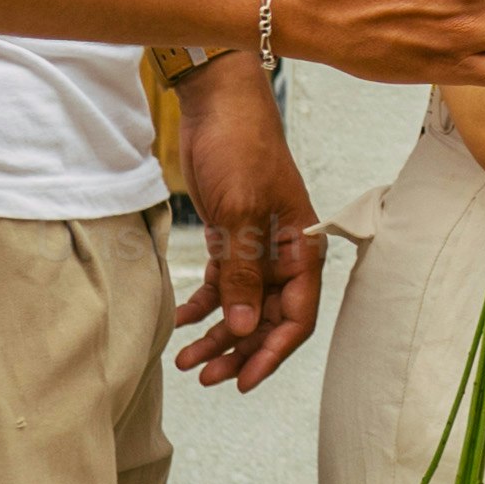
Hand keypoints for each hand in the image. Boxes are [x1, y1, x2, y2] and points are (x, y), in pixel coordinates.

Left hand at [167, 53, 323, 387]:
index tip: (242, 380)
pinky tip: (181, 321)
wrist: (217, 103)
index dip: (271, 353)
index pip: (297, 317)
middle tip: (203, 376)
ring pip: (241, 307)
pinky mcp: (231, 238)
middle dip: (237, 351)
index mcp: (303, 250)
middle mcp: (285, 255)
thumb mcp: (241, 213)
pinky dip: (203, 305)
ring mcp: (257, 248)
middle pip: (266, 320)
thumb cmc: (241, 149)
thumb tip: (240, 328)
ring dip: (216, 336)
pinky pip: (221, 285)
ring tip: (185, 359)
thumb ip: (242, 274)